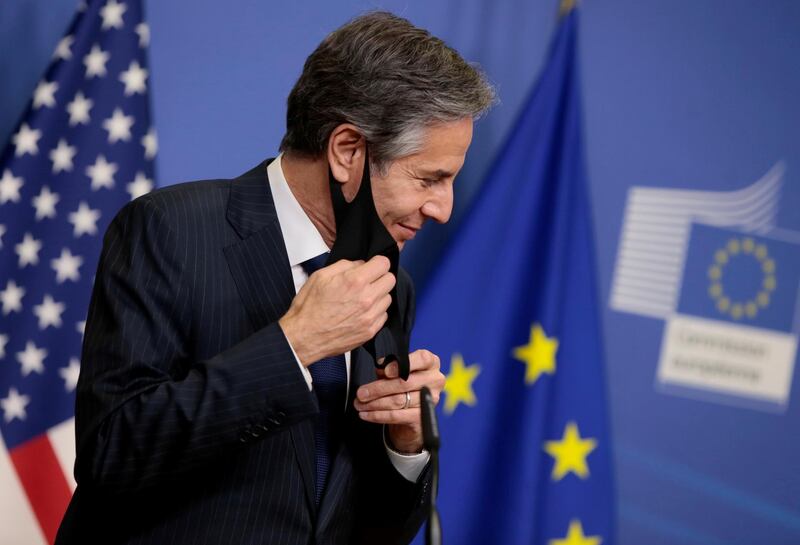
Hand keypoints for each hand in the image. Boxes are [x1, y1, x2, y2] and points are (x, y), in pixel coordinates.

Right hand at [279, 255, 394, 365]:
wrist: (304, 337)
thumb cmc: (309, 308)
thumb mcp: (320, 276)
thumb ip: (345, 265)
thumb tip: (360, 264)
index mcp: (355, 281)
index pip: (384, 263)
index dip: (377, 262)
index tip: (372, 266)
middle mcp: (367, 298)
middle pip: (390, 280)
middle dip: (379, 277)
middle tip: (366, 282)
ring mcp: (370, 316)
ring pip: (388, 298)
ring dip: (378, 295)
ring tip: (361, 299)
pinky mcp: (370, 331)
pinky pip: (383, 315)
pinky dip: (375, 312)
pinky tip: (360, 312)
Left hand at [354, 349, 444, 453]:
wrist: (411, 414)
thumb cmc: (403, 386)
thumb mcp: (395, 372)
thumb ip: (388, 367)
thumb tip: (382, 367)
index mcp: (431, 363)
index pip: (422, 358)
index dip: (402, 365)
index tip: (385, 371)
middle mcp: (435, 380)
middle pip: (405, 383)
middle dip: (379, 388)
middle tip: (361, 393)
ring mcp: (431, 400)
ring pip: (398, 401)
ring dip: (374, 403)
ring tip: (359, 403)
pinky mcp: (422, 417)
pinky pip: (397, 416)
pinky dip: (378, 415)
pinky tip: (366, 414)